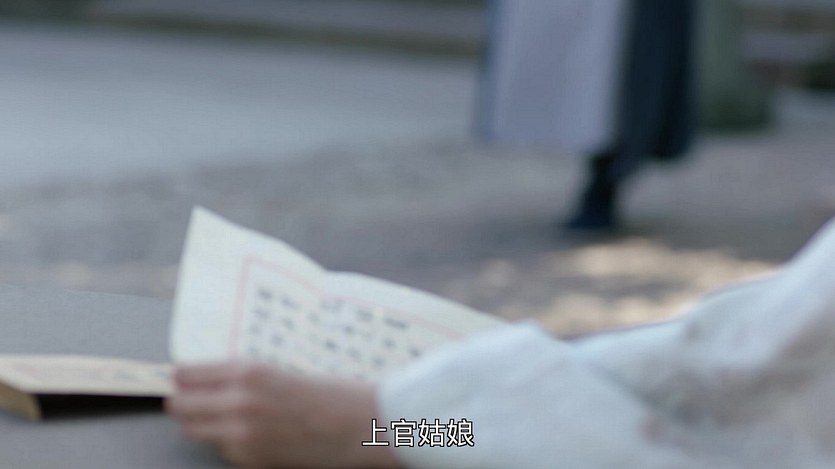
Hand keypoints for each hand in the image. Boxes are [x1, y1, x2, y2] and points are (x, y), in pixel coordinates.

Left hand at [166, 362, 399, 468]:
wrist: (358, 424)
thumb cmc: (328, 393)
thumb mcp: (278, 370)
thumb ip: (240, 375)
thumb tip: (204, 379)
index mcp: (246, 372)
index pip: (187, 374)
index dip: (183, 377)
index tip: (181, 378)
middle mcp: (237, 402)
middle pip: (180, 405)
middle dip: (185, 402)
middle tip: (193, 398)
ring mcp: (240, 435)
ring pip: (194, 431)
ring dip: (202, 423)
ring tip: (224, 416)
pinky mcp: (249, 459)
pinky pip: (222, 449)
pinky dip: (228, 441)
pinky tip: (253, 432)